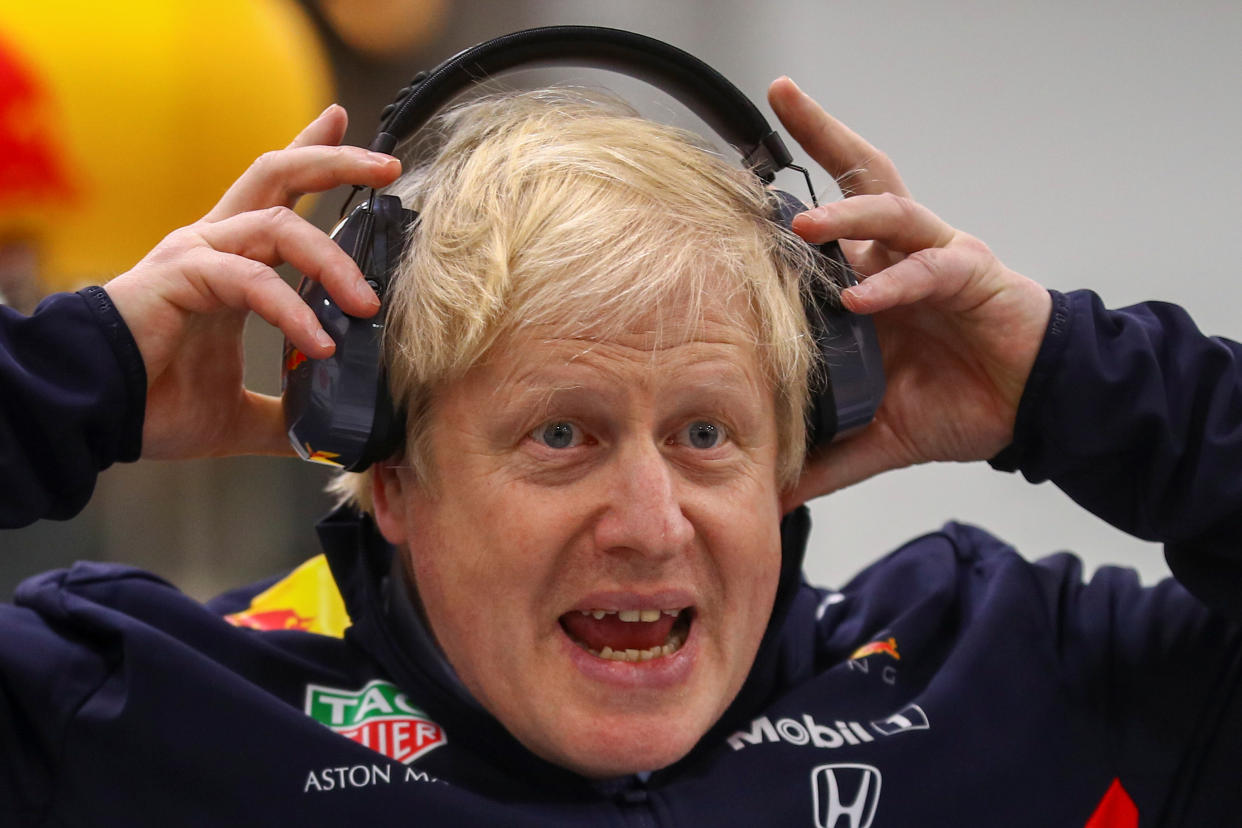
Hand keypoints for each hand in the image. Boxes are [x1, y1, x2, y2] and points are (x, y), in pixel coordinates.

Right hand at [103, 105, 401, 459]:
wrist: (92, 418)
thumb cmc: (154, 405)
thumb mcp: (240, 414)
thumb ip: (285, 416)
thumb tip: (328, 438)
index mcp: (231, 261)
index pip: (277, 192)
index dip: (311, 152)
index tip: (345, 120)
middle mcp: (214, 243)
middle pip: (278, 173)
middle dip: (336, 162)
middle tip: (389, 167)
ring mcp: (195, 254)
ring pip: (278, 222)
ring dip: (333, 260)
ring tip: (369, 306)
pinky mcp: (180, 276)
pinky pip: (251, 280)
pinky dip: (293, 311)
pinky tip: (320, 344)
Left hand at [768, 77, 1051, 509]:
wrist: (1032, 411)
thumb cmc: (959, 403)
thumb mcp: (879, 434)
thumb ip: (828, 457)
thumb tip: (774, 493)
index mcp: (872, 282)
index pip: (824, 226)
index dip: (783, 201)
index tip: (730, 182)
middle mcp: (899, 257)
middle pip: (860, 176)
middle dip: (823, 131)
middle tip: (781, 93)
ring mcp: (937, 257)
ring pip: (891, 208)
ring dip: (847, 212)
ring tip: (803, 225)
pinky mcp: (974, 274)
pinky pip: (931, 266)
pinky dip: (895, 282)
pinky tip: (864, 300)